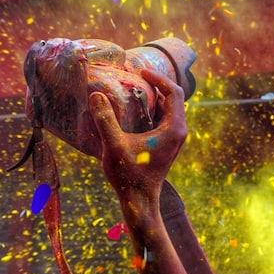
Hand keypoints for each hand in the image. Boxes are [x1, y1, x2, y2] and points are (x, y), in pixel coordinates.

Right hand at [90, 69, 186, 199]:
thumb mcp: (114, 146)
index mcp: (174, 129)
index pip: (174, 92)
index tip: (140, 72)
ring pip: (168, 109)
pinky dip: (151, 110)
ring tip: (132, 88)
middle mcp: (178, 132)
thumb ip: (105, 120)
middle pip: (173, 98)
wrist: (139, 201)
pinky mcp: (167, 145)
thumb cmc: (129, 176)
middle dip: (155, 85)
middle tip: (134, 76)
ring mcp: (174, 139)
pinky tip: (133, 108)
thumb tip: (95, 95)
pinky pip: (163, 119)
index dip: (158, 78)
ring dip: (153, 97)